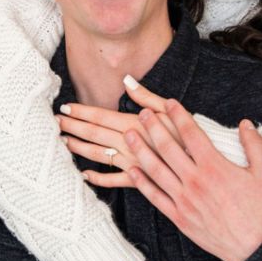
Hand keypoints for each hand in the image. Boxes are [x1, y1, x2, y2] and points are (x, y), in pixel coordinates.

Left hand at [57, 76, 181, 188]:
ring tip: (63, 142)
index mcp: (136, 124)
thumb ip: (146, 97)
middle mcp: (130, 143)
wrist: (206, 164)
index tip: (64, 107)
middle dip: (73, 127)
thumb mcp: (170, 110)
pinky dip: (98, 178)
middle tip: (55, 121)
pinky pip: (115, 180)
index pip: (101, 116)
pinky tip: (84, 175)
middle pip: (95, 134)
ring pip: (99, 156)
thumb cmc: (189, 134)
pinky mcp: (140, 180)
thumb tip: (127, 80)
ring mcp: (133, 163)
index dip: (81, 112)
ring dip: (79, 149)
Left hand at [126, 100, 261, 260]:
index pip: (191, 133)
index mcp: (214, 167)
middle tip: (143, 113)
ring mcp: (184, 200)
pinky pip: (155, 197)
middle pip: (168, 147)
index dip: (178, 115)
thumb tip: (245, 123)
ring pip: (156, 170)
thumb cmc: (260, 210)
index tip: (169, 102)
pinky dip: (141, 183)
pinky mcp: (178, 217)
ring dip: (141, 150)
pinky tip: (131, 170)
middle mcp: (195, 181)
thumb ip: (255, 145)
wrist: (252, 248)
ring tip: (129, 135)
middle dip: (153, 127)